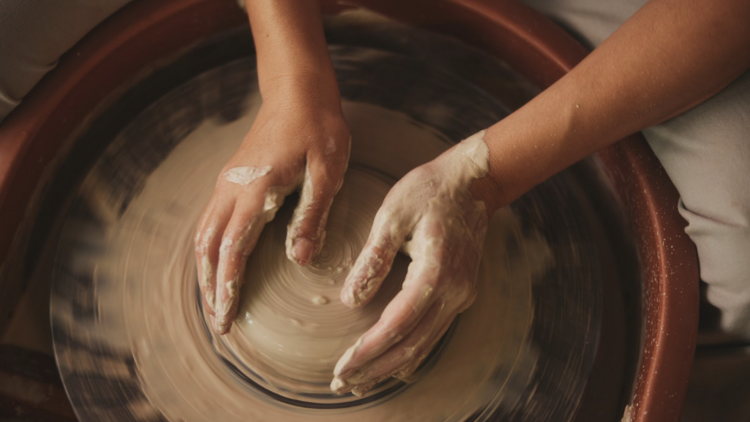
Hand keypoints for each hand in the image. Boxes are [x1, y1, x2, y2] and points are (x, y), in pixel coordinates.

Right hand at [194, 91, 349, 334]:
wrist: (298, 92)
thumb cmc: (318, 129)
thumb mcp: (326, 172)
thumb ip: (312, 215)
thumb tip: (300, 258)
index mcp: (255, 190)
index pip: (233, 249)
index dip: (227, 287)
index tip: (226, 319)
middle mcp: (232, 189)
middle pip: (208, 249)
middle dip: (210, 290)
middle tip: (218, 325)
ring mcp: (228, 184)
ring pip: (203, 236)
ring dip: (205, 273)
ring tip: (214, 304)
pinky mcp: (232, 180)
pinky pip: (210, 222)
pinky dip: (209, 252)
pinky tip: (218, 266)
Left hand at [331, 131, 493, 395]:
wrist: (473, 181)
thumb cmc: (430, 191)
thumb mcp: (392, 214)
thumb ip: (372, 258)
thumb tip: (350, 299)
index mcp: (435, 273)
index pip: (396, 324)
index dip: (368, 350)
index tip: (342, 367)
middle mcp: (454, 292)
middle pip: (412, 345)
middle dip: (376, 368)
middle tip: (343, 384)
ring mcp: (461, 295)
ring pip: (425, 344)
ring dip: (392, 366)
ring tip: (361, 382)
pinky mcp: (460, 293)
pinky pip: (434, 332)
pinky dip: (411, 352)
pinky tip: (393, 364)